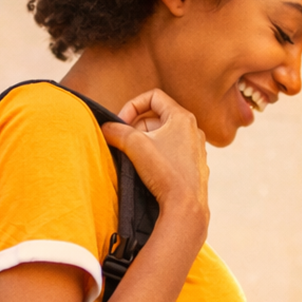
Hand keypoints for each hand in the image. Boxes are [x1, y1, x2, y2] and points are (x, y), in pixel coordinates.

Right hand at [101, 89, 209, 227]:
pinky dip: (157, 155)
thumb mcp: (134, 145)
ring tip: (134, 158)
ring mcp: (196, 148)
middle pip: (156, 118)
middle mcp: (193, 129)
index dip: (133, 105)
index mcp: (182, 117)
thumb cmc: (164, 172)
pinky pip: (172, 152)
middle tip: (124, 143)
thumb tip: (105, 128)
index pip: (153, 96)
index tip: (122, 123)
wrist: (186, 206)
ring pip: (163, 136)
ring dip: (145, 142)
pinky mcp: (194, 165)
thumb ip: (116, 131)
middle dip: (136, 128)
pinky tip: (149, 170)